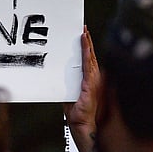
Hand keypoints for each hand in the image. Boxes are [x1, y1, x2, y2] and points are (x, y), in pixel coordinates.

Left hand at [63, 26, 99, 151]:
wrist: (81, 124)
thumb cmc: (76, 111)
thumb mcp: (70, 93)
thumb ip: (67, 83)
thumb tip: (58, 74)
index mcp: (89, 80)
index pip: (88, 60)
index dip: (86, 48)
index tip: (82, 35)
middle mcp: (94, 78)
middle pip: (90, 56)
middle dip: (87, 41)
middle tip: (82, 27)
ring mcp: (94, 80)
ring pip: (90, 57)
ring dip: (87, 43)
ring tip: (83, 31)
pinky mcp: (91, 83)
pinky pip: (88, 64)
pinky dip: (87, 52)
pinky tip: (84, 42)